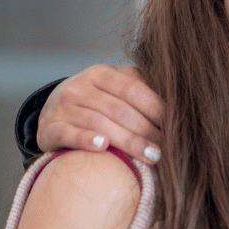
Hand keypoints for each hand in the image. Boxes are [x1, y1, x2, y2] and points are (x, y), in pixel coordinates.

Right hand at [38, 65, 164, 163]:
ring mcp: (62, 107)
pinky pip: (69, 133)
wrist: (54, 110)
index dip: (156, 108)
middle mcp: (79, 87)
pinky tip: (104, 147)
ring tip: (151, 155)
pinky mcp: (50, 128)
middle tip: (168, 146)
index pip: (133, 89)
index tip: (176, 125)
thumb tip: (178, 102)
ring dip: (129, 141)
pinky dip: (86, 140)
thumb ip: (142, 89)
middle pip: (119, 110)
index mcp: (101, 73)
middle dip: (147, 130)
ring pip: (99, 123)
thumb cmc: (99, 101)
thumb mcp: (117, 88)